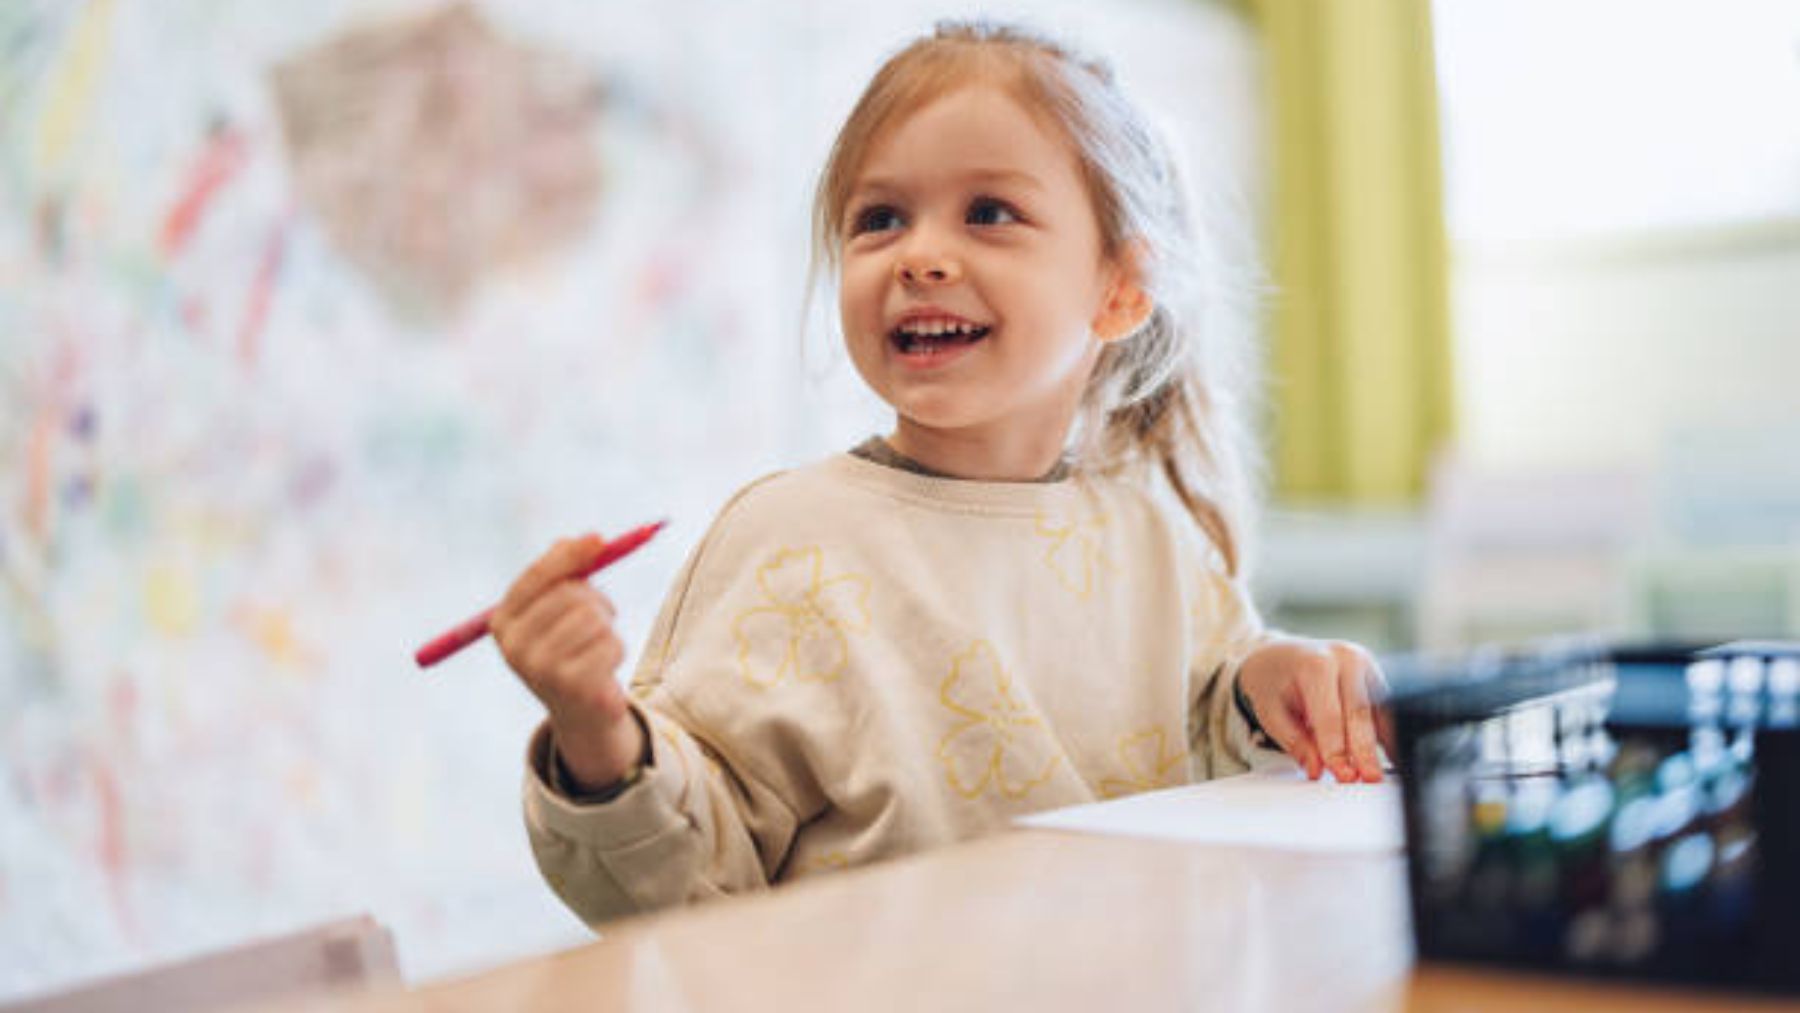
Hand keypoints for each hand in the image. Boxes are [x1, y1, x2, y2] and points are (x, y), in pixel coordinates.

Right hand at [491, 534, 642, 788]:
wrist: (580, 711)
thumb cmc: (570, 649)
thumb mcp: (558, 610)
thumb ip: (564, 573)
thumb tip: (585, 540)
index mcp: (503, 623)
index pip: (536, 577)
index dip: (569, 554)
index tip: (599, 539)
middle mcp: (514, 647)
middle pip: (570, 594)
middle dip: (596, 598)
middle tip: (603, 614)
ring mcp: (540, 670)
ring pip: (594, 618)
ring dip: (608, 627)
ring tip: (598, 644)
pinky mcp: (572, 687)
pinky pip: (611, 644)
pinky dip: (617, 650)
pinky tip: (604, 667)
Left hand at [1236, 639, 1394, 782]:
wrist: (1278, 654)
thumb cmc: (1273, 681)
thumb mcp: (1271, 712)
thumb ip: (1295, 741)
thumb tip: (1317, 769)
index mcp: (1316, 663)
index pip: (1330, 714)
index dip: (1338, 748)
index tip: (1343, 774)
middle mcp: (1346, 658)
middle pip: (1361, 711)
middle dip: (1365, 749)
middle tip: (1369, 778)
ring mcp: (1366, 664)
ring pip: (1381, 709)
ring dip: (1382, 744)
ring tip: (1379, 772)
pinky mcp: (1377, 675)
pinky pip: (1386, 707)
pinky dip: (1387, 734)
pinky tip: (1387, 757)